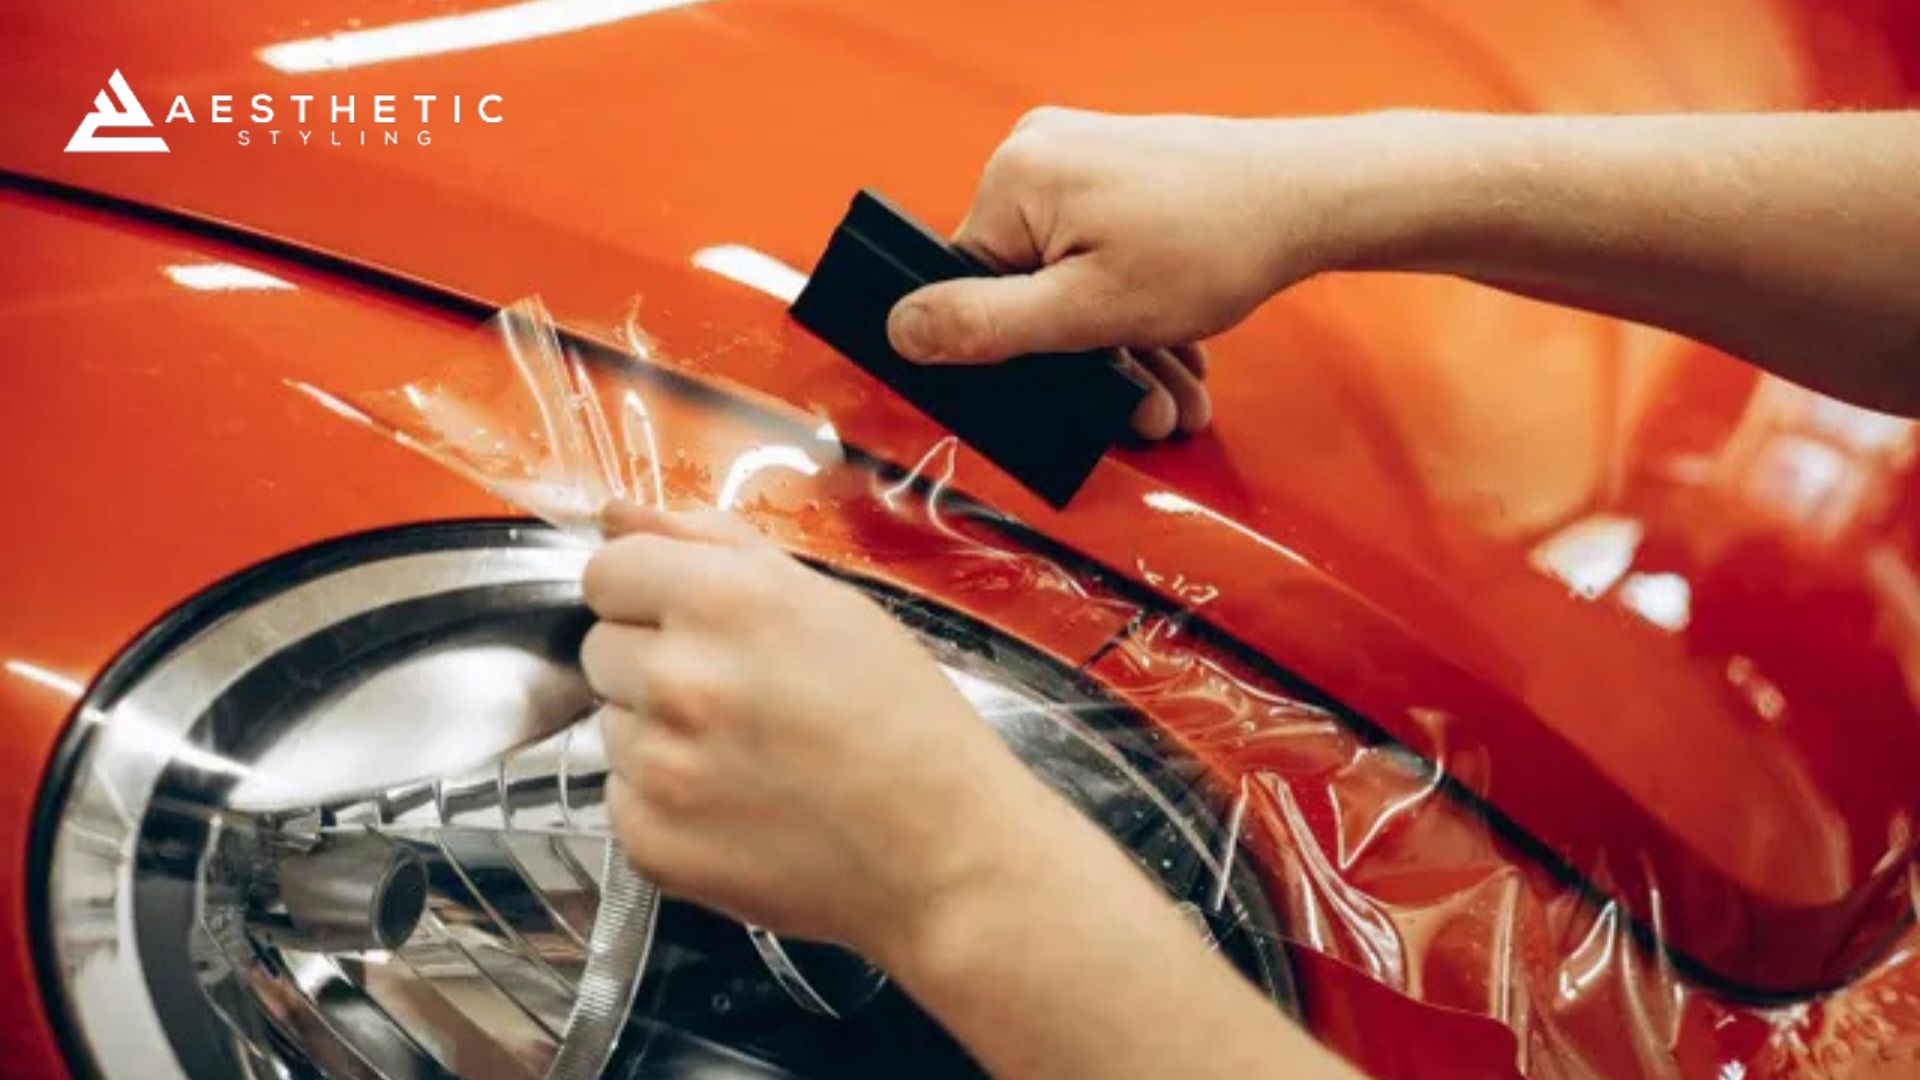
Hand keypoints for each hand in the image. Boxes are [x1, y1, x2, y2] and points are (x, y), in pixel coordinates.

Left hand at [579, 502, 1069, 961]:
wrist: (943, 850)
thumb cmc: (903, 721)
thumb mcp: (827, 602)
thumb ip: (713, 544)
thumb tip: (619, 514)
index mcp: (722, 601)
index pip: (606, 574)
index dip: (647, 594)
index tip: (688, 620)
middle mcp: (677, 680)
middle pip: (601, 649)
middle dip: (653, 663)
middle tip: (738, 695)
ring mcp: (658, 768)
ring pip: (611, 727)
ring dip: (659, 735)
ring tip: (747, 756)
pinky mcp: (651, 842)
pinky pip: (623, 799)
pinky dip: (666, 804)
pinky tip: (737, 805)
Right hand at [887, 109, 1363, 437]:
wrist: (1311, 197)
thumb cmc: (1212, 246)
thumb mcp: (1088, 312)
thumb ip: (986, 326)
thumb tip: (898, 331)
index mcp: (1014, 180)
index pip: (967, 288)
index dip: (1009, 356)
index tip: (1055, 399)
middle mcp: (1037, 157)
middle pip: (1027, 291)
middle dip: (1091, 368)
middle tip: (1145, 420)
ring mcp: (1080, 161)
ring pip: (1074, 285)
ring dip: (1126, 355)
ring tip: (1177, 404)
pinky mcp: (1117, 175)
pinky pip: (1102, 260)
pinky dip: (1138, 315)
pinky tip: (1180, 360)